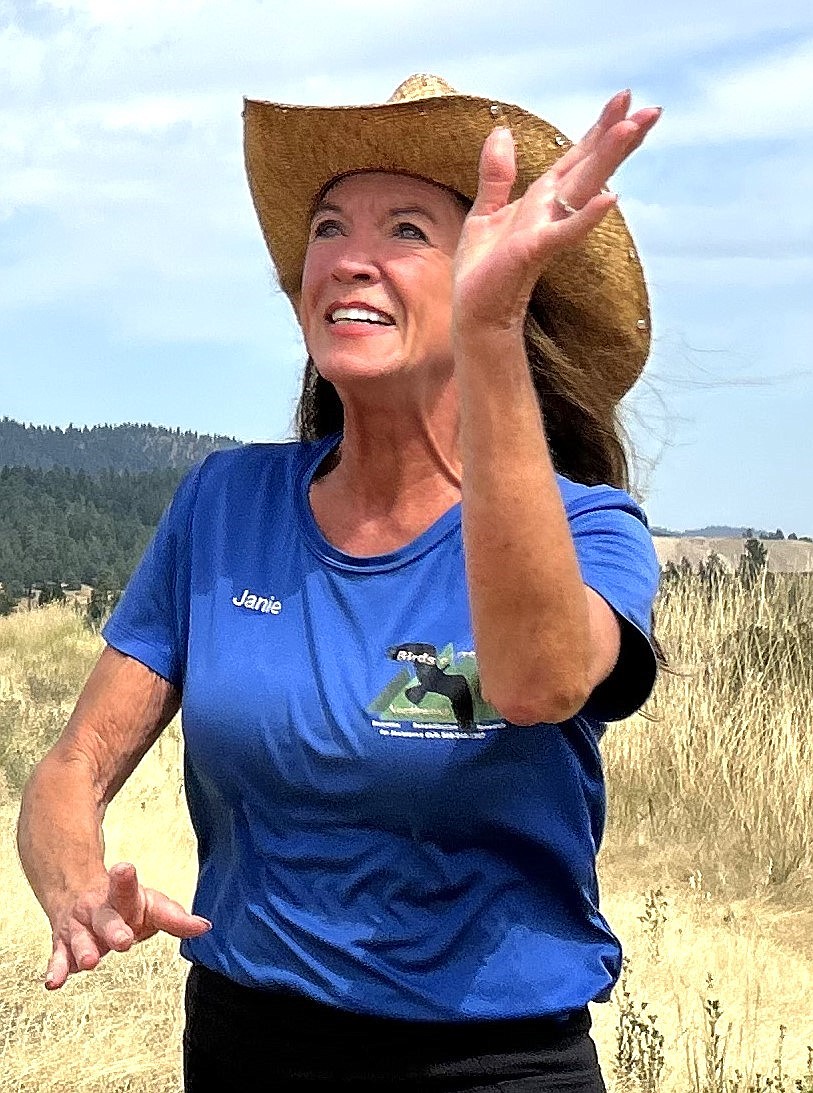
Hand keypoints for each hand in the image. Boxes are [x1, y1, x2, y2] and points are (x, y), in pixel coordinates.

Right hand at [45, 861, 210, 989]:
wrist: (80, 897)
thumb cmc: (124, 906)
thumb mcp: (152, 907)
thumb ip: (176, 918)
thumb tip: (204, 927)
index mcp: (122, 896)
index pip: (126, 887)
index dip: (124, 878)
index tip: (124, 869)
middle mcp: (99, 909)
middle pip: (106, 917)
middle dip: (113, 929)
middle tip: (124, 940)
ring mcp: (79, 927)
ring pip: (81, 939)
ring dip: (86, 951)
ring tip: (91, 962)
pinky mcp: (63, 946)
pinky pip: (58, 959)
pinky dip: (57, 970)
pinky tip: (54, 982)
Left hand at [452, 90, 661, 335]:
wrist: (476, 313)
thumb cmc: (484, 271)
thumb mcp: (486, 213)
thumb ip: (497, 175)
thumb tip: (502, 132)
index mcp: (542, 199)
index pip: (576, 157)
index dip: (599, 128)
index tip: (625, 97)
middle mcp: (551, 211)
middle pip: (590, 167)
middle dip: (618, 137)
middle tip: (652, 109)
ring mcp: (547, 231)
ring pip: (583, 188)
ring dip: (607, 160)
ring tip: (633, 130)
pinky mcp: (533, 252)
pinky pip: (564, 232)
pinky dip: (586, 217)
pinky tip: (609, 199)